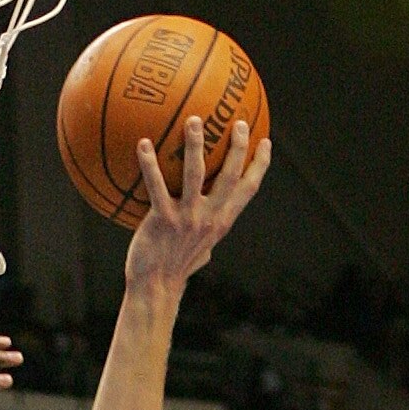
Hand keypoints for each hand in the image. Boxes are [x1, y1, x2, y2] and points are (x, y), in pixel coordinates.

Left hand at [125, 115, 271, 297]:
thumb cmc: (175, 266)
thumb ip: (207, 228)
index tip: (265, 142)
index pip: (248, 189)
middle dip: (237, 147)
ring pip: (195, 174)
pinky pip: (156, 186)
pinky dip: (149, 164)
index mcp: (221, 222)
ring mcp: (186, 218)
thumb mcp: (201, 248)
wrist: (155, 288)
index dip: (260, 165)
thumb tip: (210, 218)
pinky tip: (143, 143)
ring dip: (196, 145)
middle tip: (238, 121)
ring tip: (194, 120)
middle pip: (230, 175)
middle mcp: (209, 218)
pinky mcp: (163, 220)